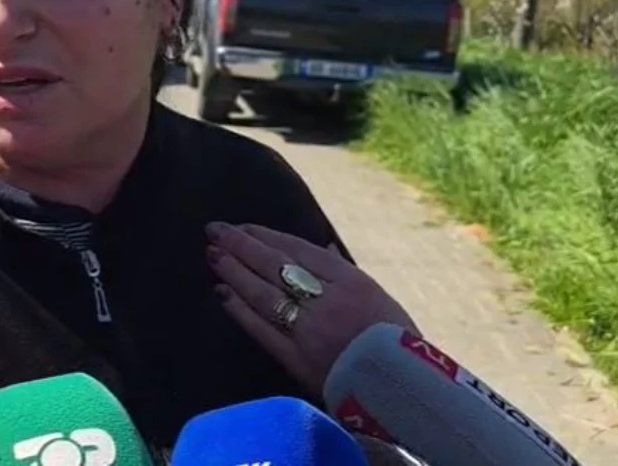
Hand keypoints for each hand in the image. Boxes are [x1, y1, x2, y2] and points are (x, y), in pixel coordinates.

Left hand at [205, 222, 418, 395]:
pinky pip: (263, 330)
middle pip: (275, 266)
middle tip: (214, 231)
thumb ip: (345, 272)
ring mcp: (310, 331)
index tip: (242, 227)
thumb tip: (323, 247)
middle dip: (241, 246)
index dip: (265, 236)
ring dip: (235, 273)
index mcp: (351, 282)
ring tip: (213, 256)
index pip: (298, 250)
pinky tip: (223, 294)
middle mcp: (327, 301)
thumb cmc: (396, 340)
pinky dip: (240, 311)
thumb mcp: (378, 296)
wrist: (404, 390)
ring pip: (264, 294)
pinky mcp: (297, 360)